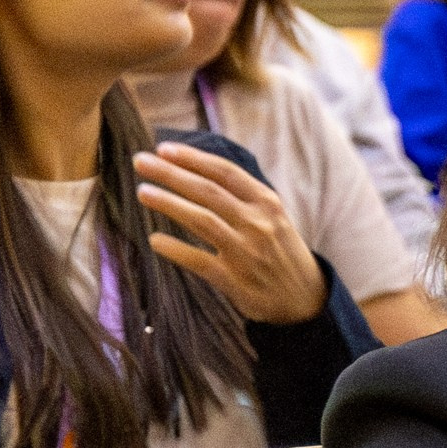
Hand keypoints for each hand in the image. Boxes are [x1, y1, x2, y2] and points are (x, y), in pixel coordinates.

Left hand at [135, 141, 327, 323]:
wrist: (306, 299)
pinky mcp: (236, 282)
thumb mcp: (273, 217)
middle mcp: (258, 224)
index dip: (192, 158)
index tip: (163, 148)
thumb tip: (197, 171)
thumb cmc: (281, 252)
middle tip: (140, 161)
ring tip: (143, 192)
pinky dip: (176, 250)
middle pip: (208, 192)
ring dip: (170, 204)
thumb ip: (243, 197)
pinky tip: (155, 241)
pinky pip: (200, 261)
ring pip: (203, 221)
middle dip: (171, 174)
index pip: (225, 172)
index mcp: (267, 203)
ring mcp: (247, 253)